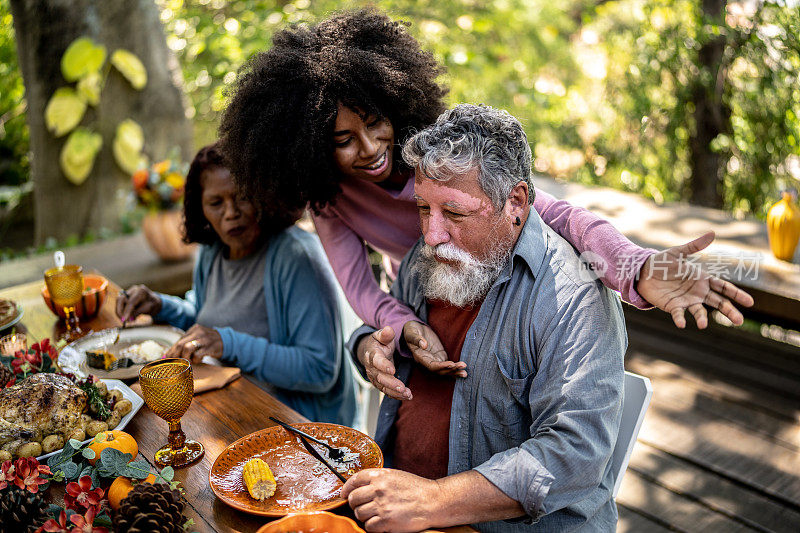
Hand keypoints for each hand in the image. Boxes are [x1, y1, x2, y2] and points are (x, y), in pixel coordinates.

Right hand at [116, 284, 161, 322]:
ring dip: (120, 311)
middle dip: (120, 311)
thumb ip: (138, 312)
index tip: (125, 319)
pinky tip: (126, 316)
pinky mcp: (125, 296)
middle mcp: (133, 290)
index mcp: (141, 291)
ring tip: (126, 319)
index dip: (127, 311)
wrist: (153, 301)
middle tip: (123, 320)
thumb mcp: (149, 309)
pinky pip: (119, 304)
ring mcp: (128, 292)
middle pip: (121, 299)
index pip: (131, 301)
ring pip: (119, 302)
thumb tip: (128, 318)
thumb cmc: (153, 304)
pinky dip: (121, 311)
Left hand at [164, 324, 223, 362]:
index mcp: (194, 329)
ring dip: (185, 357)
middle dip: (175, 354)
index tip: (165, 358)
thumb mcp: (198, 338)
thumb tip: (169, 354)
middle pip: (181, 343)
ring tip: (187, 361)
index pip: (179, 340)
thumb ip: (186, 344)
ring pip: (188, 348)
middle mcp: (199, 332)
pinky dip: (196, 359)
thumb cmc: (208, 342)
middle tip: (173, 362)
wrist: (226, 341)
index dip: (171, 350)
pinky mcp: (211, 347)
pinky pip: (198, 355)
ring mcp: (205, 339)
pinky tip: (198, 360)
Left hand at [342, 468, 438, 531]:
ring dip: (364, 516)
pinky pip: (368, 526)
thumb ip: (378, 479)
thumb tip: (360, 486)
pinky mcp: (386, 521)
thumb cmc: (417, 489)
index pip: (354, 480)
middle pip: (353, 498)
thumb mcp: (395, 476)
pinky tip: (380, 523)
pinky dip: (372, 526)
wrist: (433, 501)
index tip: (344, 494)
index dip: (346, 488)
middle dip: (355, 504)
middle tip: (361, 507)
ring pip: (359, 513)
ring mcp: (382, 506)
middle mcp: (379, 489)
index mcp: (380, 476)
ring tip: (375, 515)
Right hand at [357, 327, 411, 400]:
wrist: (370, 351)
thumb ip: (385, 334)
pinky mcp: (378, 383)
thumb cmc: (379, 342)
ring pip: (383, 387)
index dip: (383, 365)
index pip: (376, 361)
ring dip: (395, 392)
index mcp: (372, 354)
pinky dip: (396, 395)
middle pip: (380, 377)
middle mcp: (371, 368)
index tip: (392, 370)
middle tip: (402, 387)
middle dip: (391, 383)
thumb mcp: (381, 335)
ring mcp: (374, 377)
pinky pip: (386, 391)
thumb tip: (388, 330)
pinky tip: (407, 396)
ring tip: (408, 394)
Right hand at [403, 321, 466, 377]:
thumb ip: (416, 339)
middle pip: (440, 371)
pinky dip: (455, 368)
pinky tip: (463, 370)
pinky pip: (448, 365)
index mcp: (420, 357)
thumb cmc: (411, 330)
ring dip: (455, 372)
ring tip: (465, 373)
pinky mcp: (440, 356)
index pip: (432, 366)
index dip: (441, 366)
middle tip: (462, 366)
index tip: (451, 364)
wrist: (414, 329)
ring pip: (445, 370)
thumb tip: (424, 345)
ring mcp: (434, 360)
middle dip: (451, 370)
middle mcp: (427, 361)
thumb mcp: (411, 333)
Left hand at [636, 231, 753, 328]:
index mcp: (702, 279)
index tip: (750, 302)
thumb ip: (695, 246)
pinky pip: (678, 314)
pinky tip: (682, 324)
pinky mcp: (673, 306)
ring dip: (702, 318)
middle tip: (739, 321)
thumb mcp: (678, 252)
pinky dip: (680, 319)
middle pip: (717, 302)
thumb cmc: (662, 262)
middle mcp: (697, 292)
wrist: (643, 272)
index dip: (736, 294)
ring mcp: (686, 300)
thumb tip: (712, 233)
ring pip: (699, 311)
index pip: (724, 287)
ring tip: (702, 325)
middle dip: (729, 311)